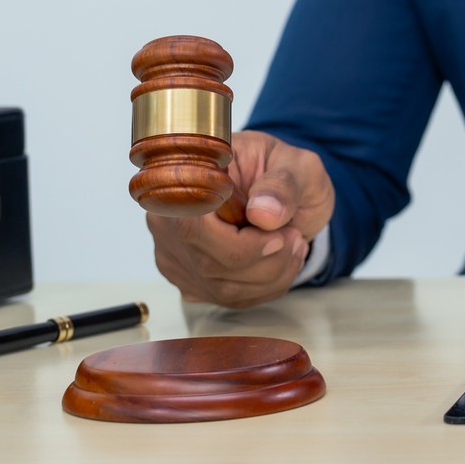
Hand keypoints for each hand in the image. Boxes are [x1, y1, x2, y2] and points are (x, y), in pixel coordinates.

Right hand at [145, 130, 335, 308]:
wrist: (285, 193)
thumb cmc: (286, 172)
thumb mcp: (296, 165)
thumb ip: (283, 184)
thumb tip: (262, 213)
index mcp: (187, 175)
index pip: (191, 224)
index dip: (237, 243)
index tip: (279, 234)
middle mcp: (168, 216)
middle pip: (206, 264)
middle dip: (263, 261)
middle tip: (294, 238)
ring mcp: (175, 251)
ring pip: (219, 288)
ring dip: (269, 276)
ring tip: (294, 246)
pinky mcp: (190, 277)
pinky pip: (226, 298)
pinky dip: (264, 288)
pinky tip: (281, 262)